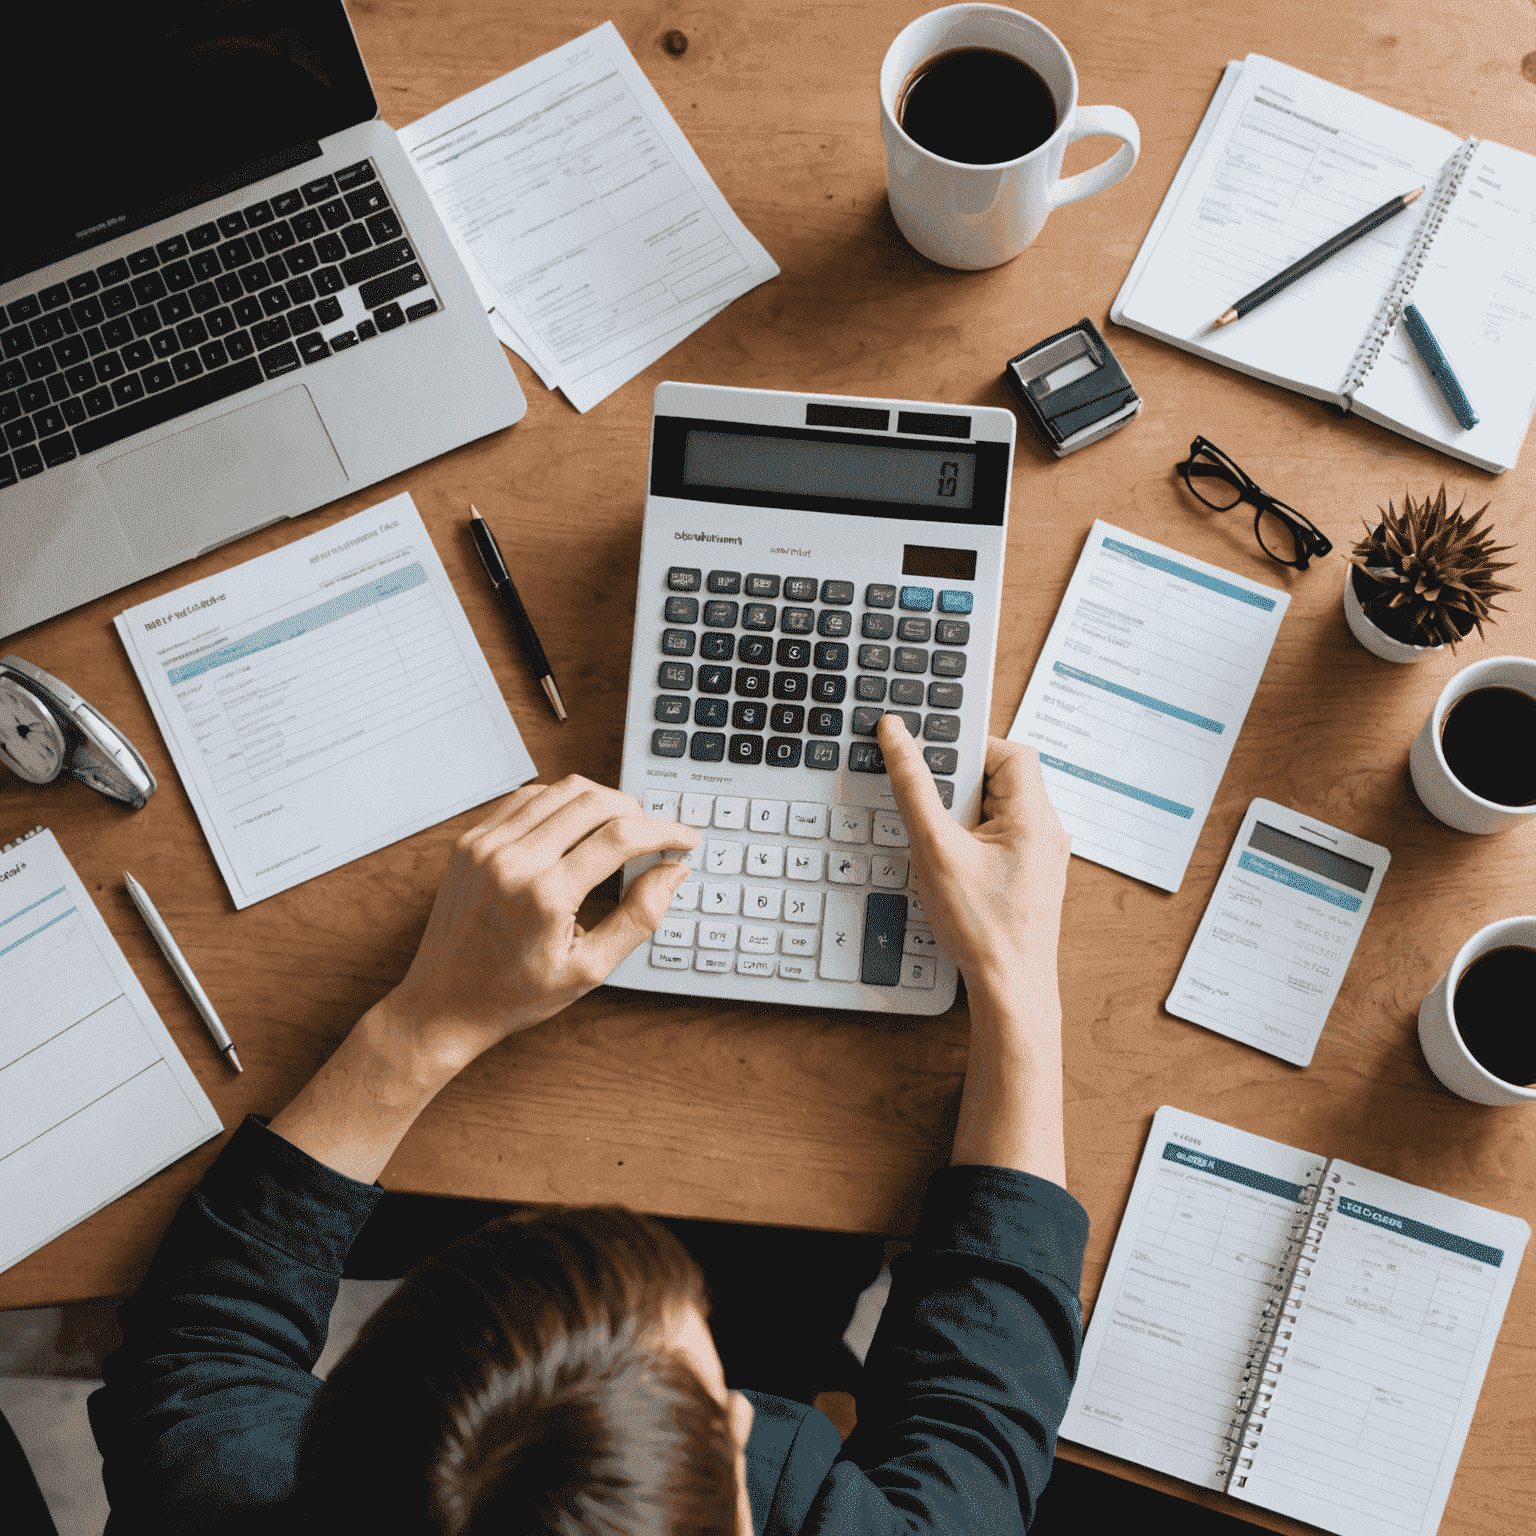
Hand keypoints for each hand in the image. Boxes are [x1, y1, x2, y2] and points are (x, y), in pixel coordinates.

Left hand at [377, 776, 698, 1072]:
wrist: (443, 1004)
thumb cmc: (514, 995)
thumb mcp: (589, 969)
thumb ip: (639, 917)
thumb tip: (673, 872)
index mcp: (545, 895)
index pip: (621, 837)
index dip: (665, 831)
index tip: (686, 839)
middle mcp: (512, 860)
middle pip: (594, 800)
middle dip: (637, 811)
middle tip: (655, 835)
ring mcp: (486, 845)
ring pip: (561, 789)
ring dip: (601, 800)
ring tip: (619, 829)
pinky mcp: (471, 841)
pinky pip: (527, 798)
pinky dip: (560, 802)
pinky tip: (576, 826)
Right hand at [876, 714, 1070, 1001]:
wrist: (1010, 990)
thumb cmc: (983, 928)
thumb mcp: (935, 849)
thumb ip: (914, 787)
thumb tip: (898, 737)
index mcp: (1036, 816)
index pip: (1009, 751)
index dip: (969, 746)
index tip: (932, 756)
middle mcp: (1046, 831)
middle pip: (1001, 778)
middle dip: (959, 786)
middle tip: (929, 808)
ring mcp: (1039, 855)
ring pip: (996, 809)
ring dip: (961, 815)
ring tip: (938, 843)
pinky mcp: (1028, 874)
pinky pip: (997, 837)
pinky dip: (969, 839)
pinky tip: (948, 864)